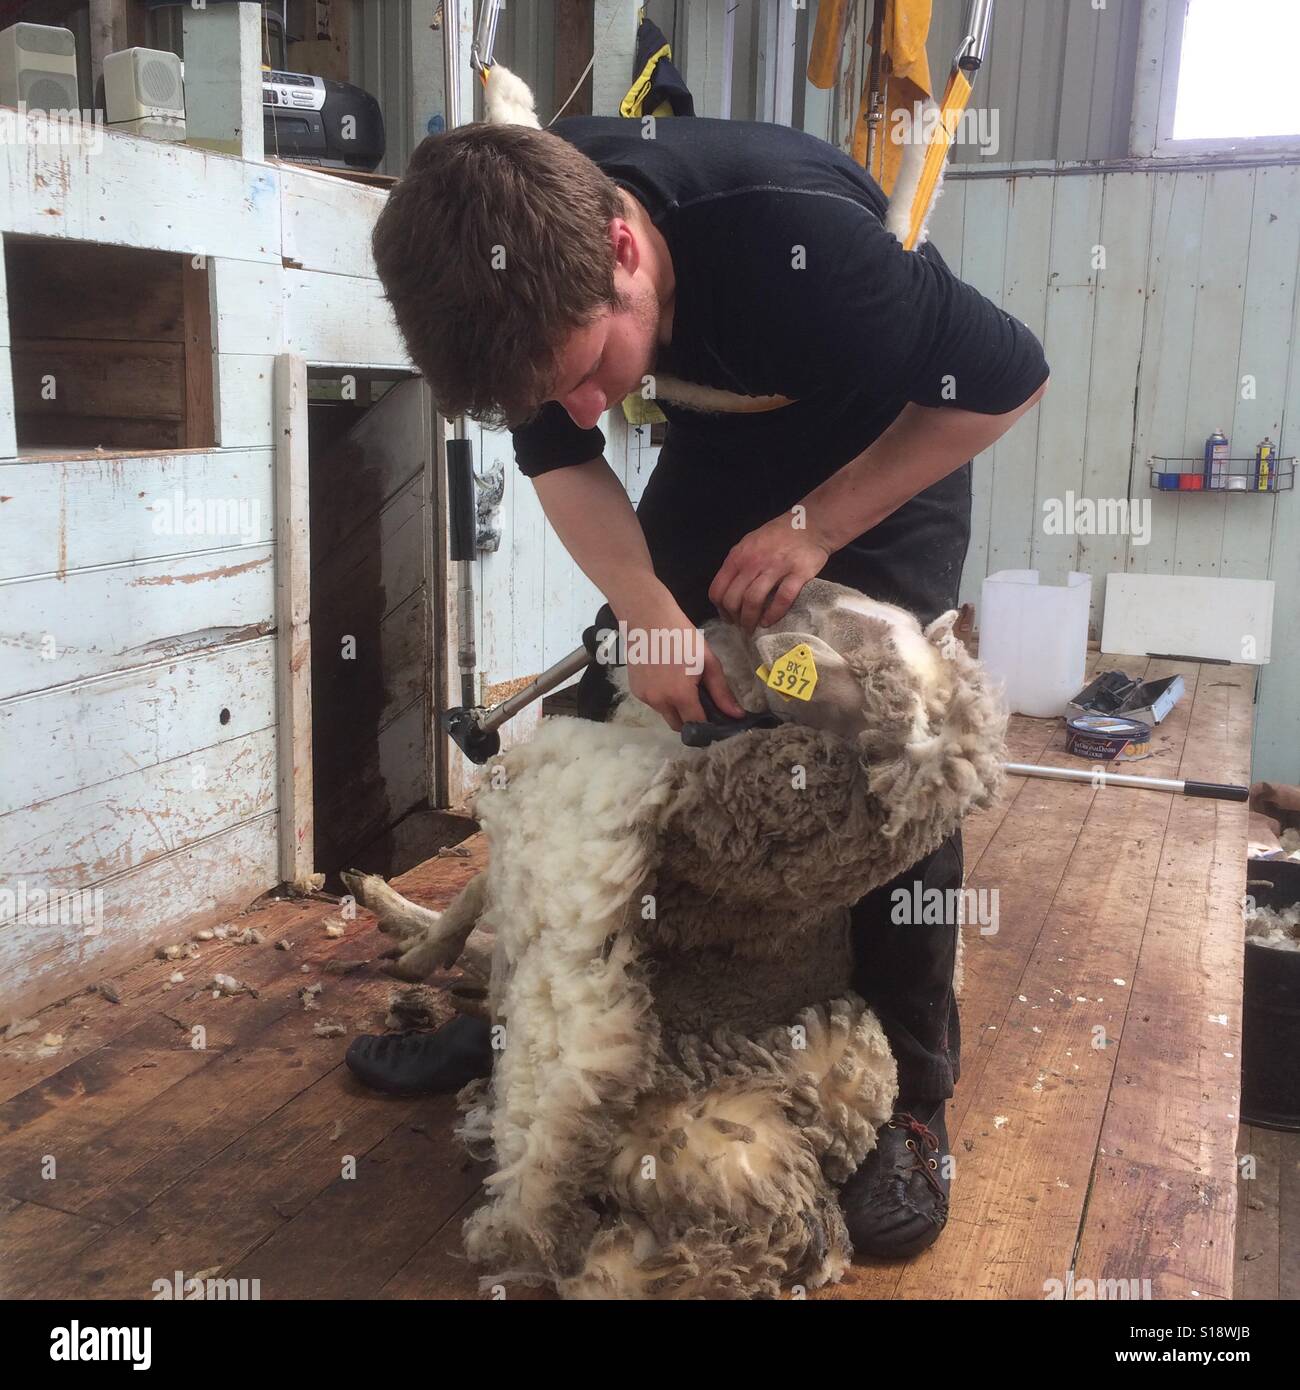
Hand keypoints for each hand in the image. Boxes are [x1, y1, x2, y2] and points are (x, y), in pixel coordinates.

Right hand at [622, 596, 744, 731]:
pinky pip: (653, 703)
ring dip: (675, 708)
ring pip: (665, 714)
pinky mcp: (635, 691)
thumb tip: (736, 715)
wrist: (648, 619)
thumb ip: (722, 692)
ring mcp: (645, 697)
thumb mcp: (708, 662)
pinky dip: (662, 698)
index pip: (697, 726)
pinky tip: (665, 677)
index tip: (716, 719)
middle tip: (700, 701)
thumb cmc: (682, 636)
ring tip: (680, 683)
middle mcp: (660, 702)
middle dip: (691, 720)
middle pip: (679, 726)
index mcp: (681, 696)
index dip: (708, 725)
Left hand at [709, 514, 830, 632]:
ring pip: (753, 601)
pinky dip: (773, 614)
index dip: (720, 609)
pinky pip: (782, 599)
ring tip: (753, 628)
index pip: (718, 589)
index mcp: (738, 556)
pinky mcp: (798, 573)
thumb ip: (737, 564)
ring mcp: (775, 567)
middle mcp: (753, 562)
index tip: (728, 617)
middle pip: (733, 599)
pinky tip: (769, 621)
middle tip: (741, 626)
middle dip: (735, 618)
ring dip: (750, 620)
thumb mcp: (749, 544)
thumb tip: (727, 591)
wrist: (810, 525)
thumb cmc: (777, 536)